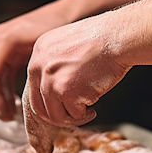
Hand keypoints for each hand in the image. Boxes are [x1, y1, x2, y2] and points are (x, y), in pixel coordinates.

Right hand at [0, 12, 60, 119]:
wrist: (69, 13)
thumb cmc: (62, 28)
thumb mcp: (47, 52)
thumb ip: (35, 74)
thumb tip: (32, 103)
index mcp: (5, 39)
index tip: (4, 114)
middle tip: (5, 118)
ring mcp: (0, 43)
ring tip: (8, 114)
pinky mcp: (7, 49)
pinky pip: (1, 72)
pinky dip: (4, 88)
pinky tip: (12, 102)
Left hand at [25, 11, 131, 127]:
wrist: (116, 36)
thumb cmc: (102, 39)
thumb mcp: (67, 44)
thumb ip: (55, 64)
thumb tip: (53, 89)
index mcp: (38, 52)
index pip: (34, 87)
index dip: (48, 101)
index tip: (61, 106)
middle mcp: (39, 66)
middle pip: (39, 106)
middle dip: (58, 114)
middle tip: (75, 114)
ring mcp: (50, 80)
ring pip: (55, 115)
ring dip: (73, 116)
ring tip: (88, 108)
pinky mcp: (65, 91)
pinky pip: (74, 114)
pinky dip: (86, 112)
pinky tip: (95, 100)